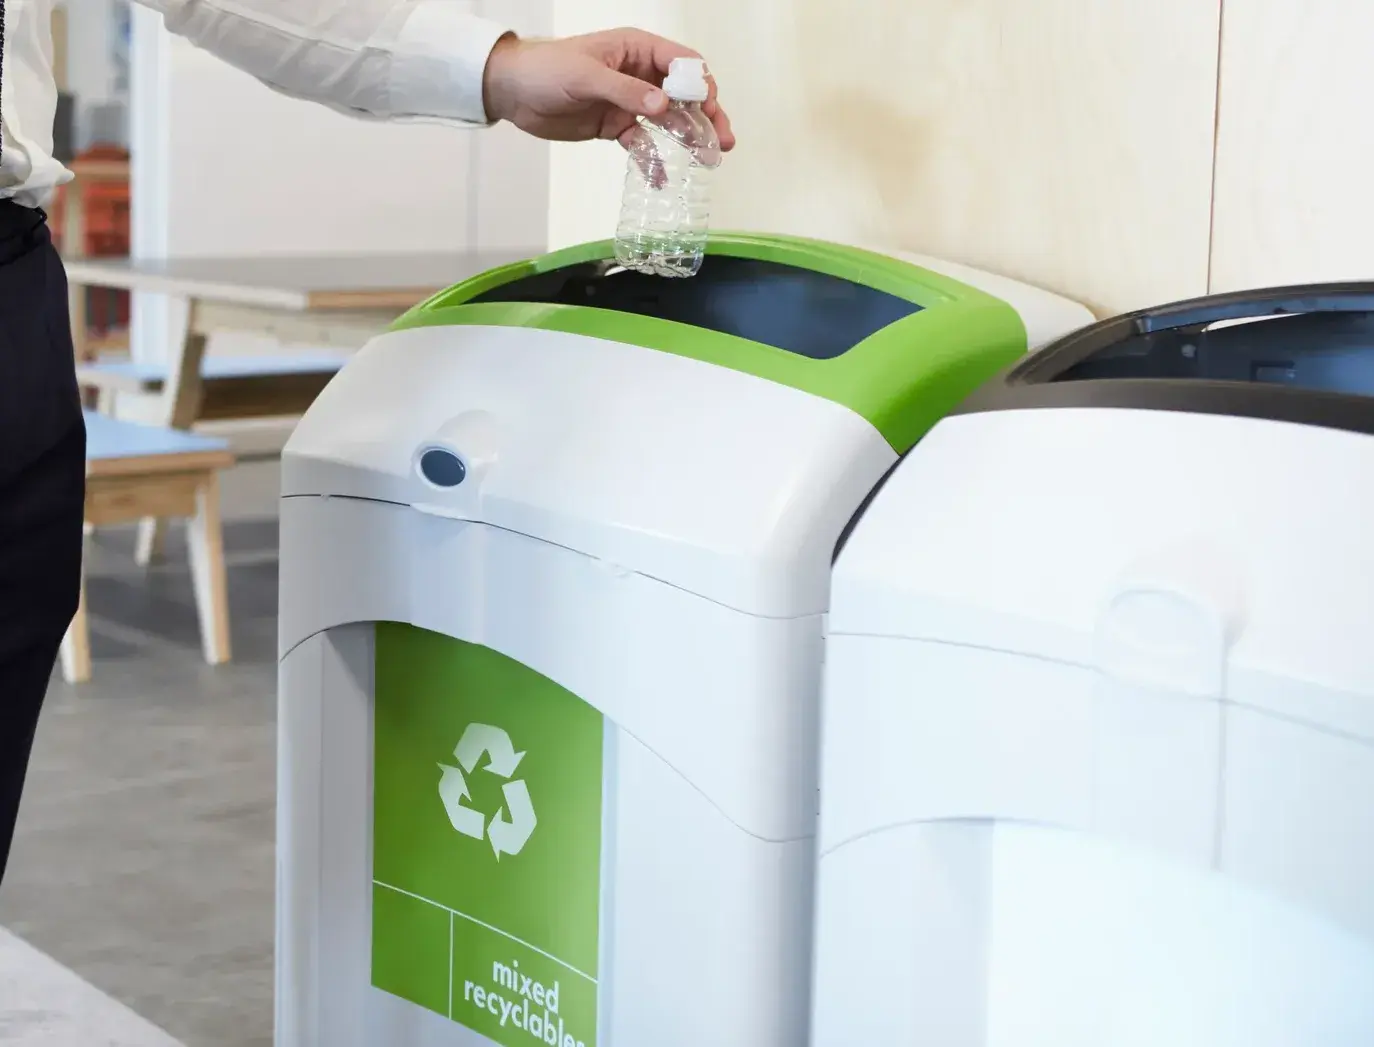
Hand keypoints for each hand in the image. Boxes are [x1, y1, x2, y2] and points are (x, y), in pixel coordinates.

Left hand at [482, 28, 735, 151]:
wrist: (512, 92)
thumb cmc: (545, 69)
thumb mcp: (585, 76)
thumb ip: (625, 91)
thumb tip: (664, 105)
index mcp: (636, 49)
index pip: (680, 62)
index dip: (699, 83)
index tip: (709, 107)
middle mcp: (639, 74)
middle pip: (684, 94)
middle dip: (706, 116)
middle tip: (723, 141)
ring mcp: (629, 101)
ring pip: (669, 120)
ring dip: (689, 138)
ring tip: (708, 159)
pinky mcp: (615, 126)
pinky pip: (642, 144)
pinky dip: (653, 161)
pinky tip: (662, 180)